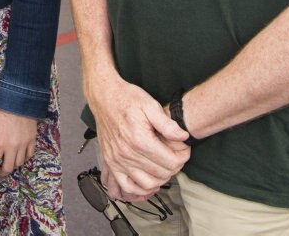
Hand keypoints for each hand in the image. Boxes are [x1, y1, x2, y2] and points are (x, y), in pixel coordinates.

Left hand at [0, 107, 38, 176]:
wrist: (18, 101)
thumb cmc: (1, 113)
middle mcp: (12, 147)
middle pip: (8, 168)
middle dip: (2, 173)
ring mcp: (23, 144)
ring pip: (19, 163)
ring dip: (13, 166)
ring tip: (9, 163)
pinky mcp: (32, 140)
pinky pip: (29, 155)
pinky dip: (24, 159)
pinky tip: (20, 157)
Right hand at [88, 72, 189, 201]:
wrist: (104, 97)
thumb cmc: (126, 98)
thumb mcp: (150, 105)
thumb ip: (167, 124)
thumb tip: (183, 137)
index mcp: (139, 140)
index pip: (170, 162)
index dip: (183, 158)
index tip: (184, 151)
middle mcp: (127, 153)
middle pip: (161, 174)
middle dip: (174, 168)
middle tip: (177, 158)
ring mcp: (117, 160)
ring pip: (146, 184)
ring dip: (160, 180)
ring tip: (165, 169)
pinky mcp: (110, 163)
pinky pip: (125, 187)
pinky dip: (138, 191)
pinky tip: (147, 184)